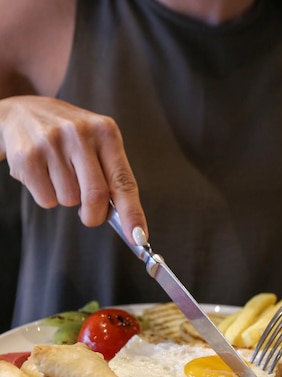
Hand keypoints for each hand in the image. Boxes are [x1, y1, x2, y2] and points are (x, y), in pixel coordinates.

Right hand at [0, 95, 147, 241]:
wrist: (22, 113)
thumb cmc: (69, 138)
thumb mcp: (96, 144)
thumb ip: (111, 176)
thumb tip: (125, 221)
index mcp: (105, 132)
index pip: (124, 181)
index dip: (132, 213)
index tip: (138, 237)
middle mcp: (80, 134)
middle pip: (96, 197)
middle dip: (94, 215)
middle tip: (89, 214)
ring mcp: (52, 144)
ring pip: (69, 200)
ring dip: (67, 199)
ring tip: (58, 175)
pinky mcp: (28, 157)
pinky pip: (47, 200)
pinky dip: (47, 196)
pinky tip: (43, 174)